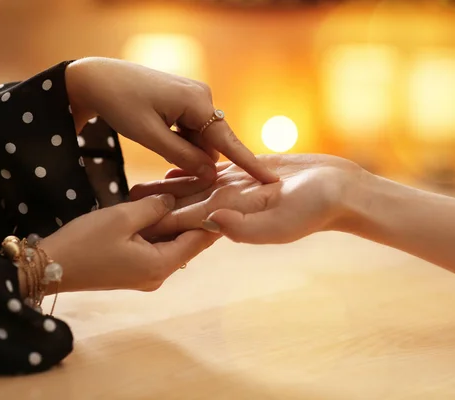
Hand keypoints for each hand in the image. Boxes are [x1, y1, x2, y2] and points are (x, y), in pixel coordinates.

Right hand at [39, 194, 219, 292]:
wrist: (49, 267)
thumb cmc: (85, 242)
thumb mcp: (122, 218)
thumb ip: (154, 207)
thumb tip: (173, 201)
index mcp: (160, 266)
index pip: (199, 241)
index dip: (213, 219)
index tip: (225, 197)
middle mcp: (158, 275)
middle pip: (187, 242)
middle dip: (195, 216)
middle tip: (208, 188)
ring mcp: (146, 274)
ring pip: (171, 243)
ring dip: (175, 221)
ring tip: (188, 192)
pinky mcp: (133, 270)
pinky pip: (155, 247)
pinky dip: (159, 229)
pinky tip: (161, 207)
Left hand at [65, 57, 277, 183]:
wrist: (98, 77)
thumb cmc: (120, 103)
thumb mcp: (149, 135)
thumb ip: (182, 156)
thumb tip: (211, 174)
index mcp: (198, 102)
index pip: (228, 141)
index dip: (249, 164)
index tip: (271, 181)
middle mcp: (204, 97)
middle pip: (212, 143)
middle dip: (197, 160)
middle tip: (168, 167)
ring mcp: (195, 97)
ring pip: (201, 138)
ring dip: (185, 150)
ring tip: (154, 140)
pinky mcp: (186, 100)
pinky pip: (192, 129)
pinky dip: (180, 141)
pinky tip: (158, 135)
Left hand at [130, 154, 370, 243]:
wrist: (337, 188)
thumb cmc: (315, 210)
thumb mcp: (281, 223)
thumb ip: (244, 227)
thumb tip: (209, 220)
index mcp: (231, 218)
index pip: (186, 223)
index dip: (157, 224)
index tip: (127, 227)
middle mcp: (229, 205)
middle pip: (182, 206)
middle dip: (151, 208)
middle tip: (117, 208)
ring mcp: (236, 188)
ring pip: (192, 187)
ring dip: (164, 188)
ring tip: (135, 188)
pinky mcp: (245, 171)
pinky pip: (211, 168)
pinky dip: (190, 167)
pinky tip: (171, 167)